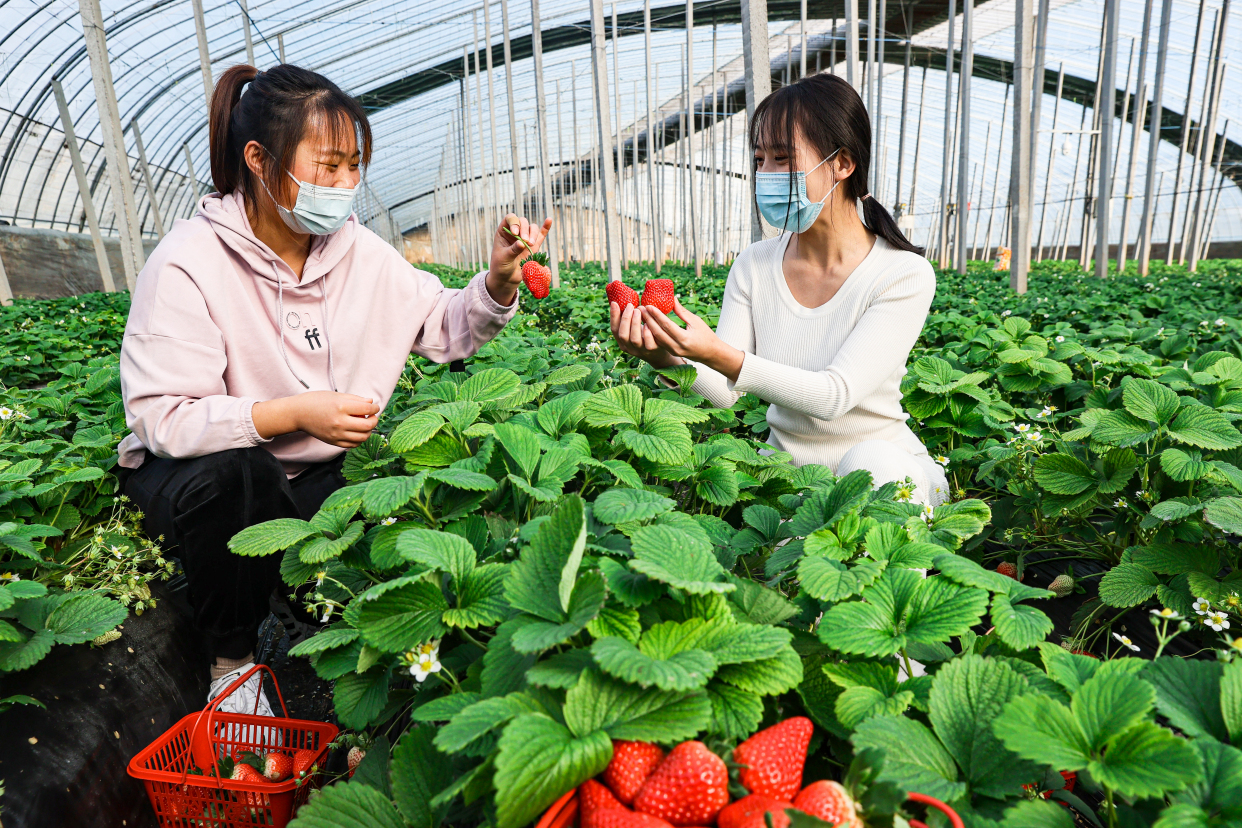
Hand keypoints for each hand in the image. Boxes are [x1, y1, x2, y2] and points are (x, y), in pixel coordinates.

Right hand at [253, 392, 379, 447]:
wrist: (298, 414)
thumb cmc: (316, 401)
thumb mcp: (336, 395)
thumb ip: (355, 399)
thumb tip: (371, 403)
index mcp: (341, 407)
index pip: (367, 410)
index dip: (375, 408)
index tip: (374, 407)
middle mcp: (339, 422)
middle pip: (367, 426)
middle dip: (374, 420)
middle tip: (372, 416)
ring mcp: (336, 434)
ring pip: (363, 437)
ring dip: (368, 431)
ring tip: (365, 424)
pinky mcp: (333, 442)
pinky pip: (353, 444)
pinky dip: (359, 439)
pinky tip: (357, 432)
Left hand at [487, 213, 552, 304]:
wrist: (507, 278)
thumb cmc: (501, 266)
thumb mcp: (504, 258)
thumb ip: (513, 250)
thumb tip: (522, 243)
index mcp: (504, 231)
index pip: (510, 219)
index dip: (514, 222)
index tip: (515, 232)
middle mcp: (515, 232)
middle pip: (523, 222)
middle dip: (525, 230)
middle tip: (525, 241)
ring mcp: (525, 238)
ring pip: (532, 228)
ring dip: (533, 234)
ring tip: (531, 245)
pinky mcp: (534, 246)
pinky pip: (541, 235)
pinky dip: (545, 228)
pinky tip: (549, 220)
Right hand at [610, 300, 679, 367]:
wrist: (659, 353)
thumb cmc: (644, 335)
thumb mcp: (634, 329)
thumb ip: (628, 320)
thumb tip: (621, 300)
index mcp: (622, 342)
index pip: (614, 329)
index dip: (613, 316)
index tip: (615, 303)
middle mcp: (629, 347)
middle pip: (623, 334)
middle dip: (626, 318)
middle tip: (630, 306)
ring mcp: (641, 350)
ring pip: (634, 339)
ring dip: (635, 323)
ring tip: (639, 310)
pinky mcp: (652, 350)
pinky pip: (648, 343)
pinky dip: (647, 332)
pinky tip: (648, 323)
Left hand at [640, 297, 744, 381]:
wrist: (711, 354)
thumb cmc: (706, 335)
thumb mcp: (696, 321)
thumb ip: (682, 312)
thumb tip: (672, 299)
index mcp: (684, 338)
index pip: (666, 325)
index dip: (656, 315)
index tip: (648, 305)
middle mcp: (676, 347)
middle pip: (658, 332)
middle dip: (648, 319)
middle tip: (640, 308)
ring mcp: (673, 351)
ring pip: (656, 338)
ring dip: (648, 326)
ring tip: (641, 315)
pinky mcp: (671, 352)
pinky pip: (659, 342)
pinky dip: (652, 332)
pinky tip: (647, 324)